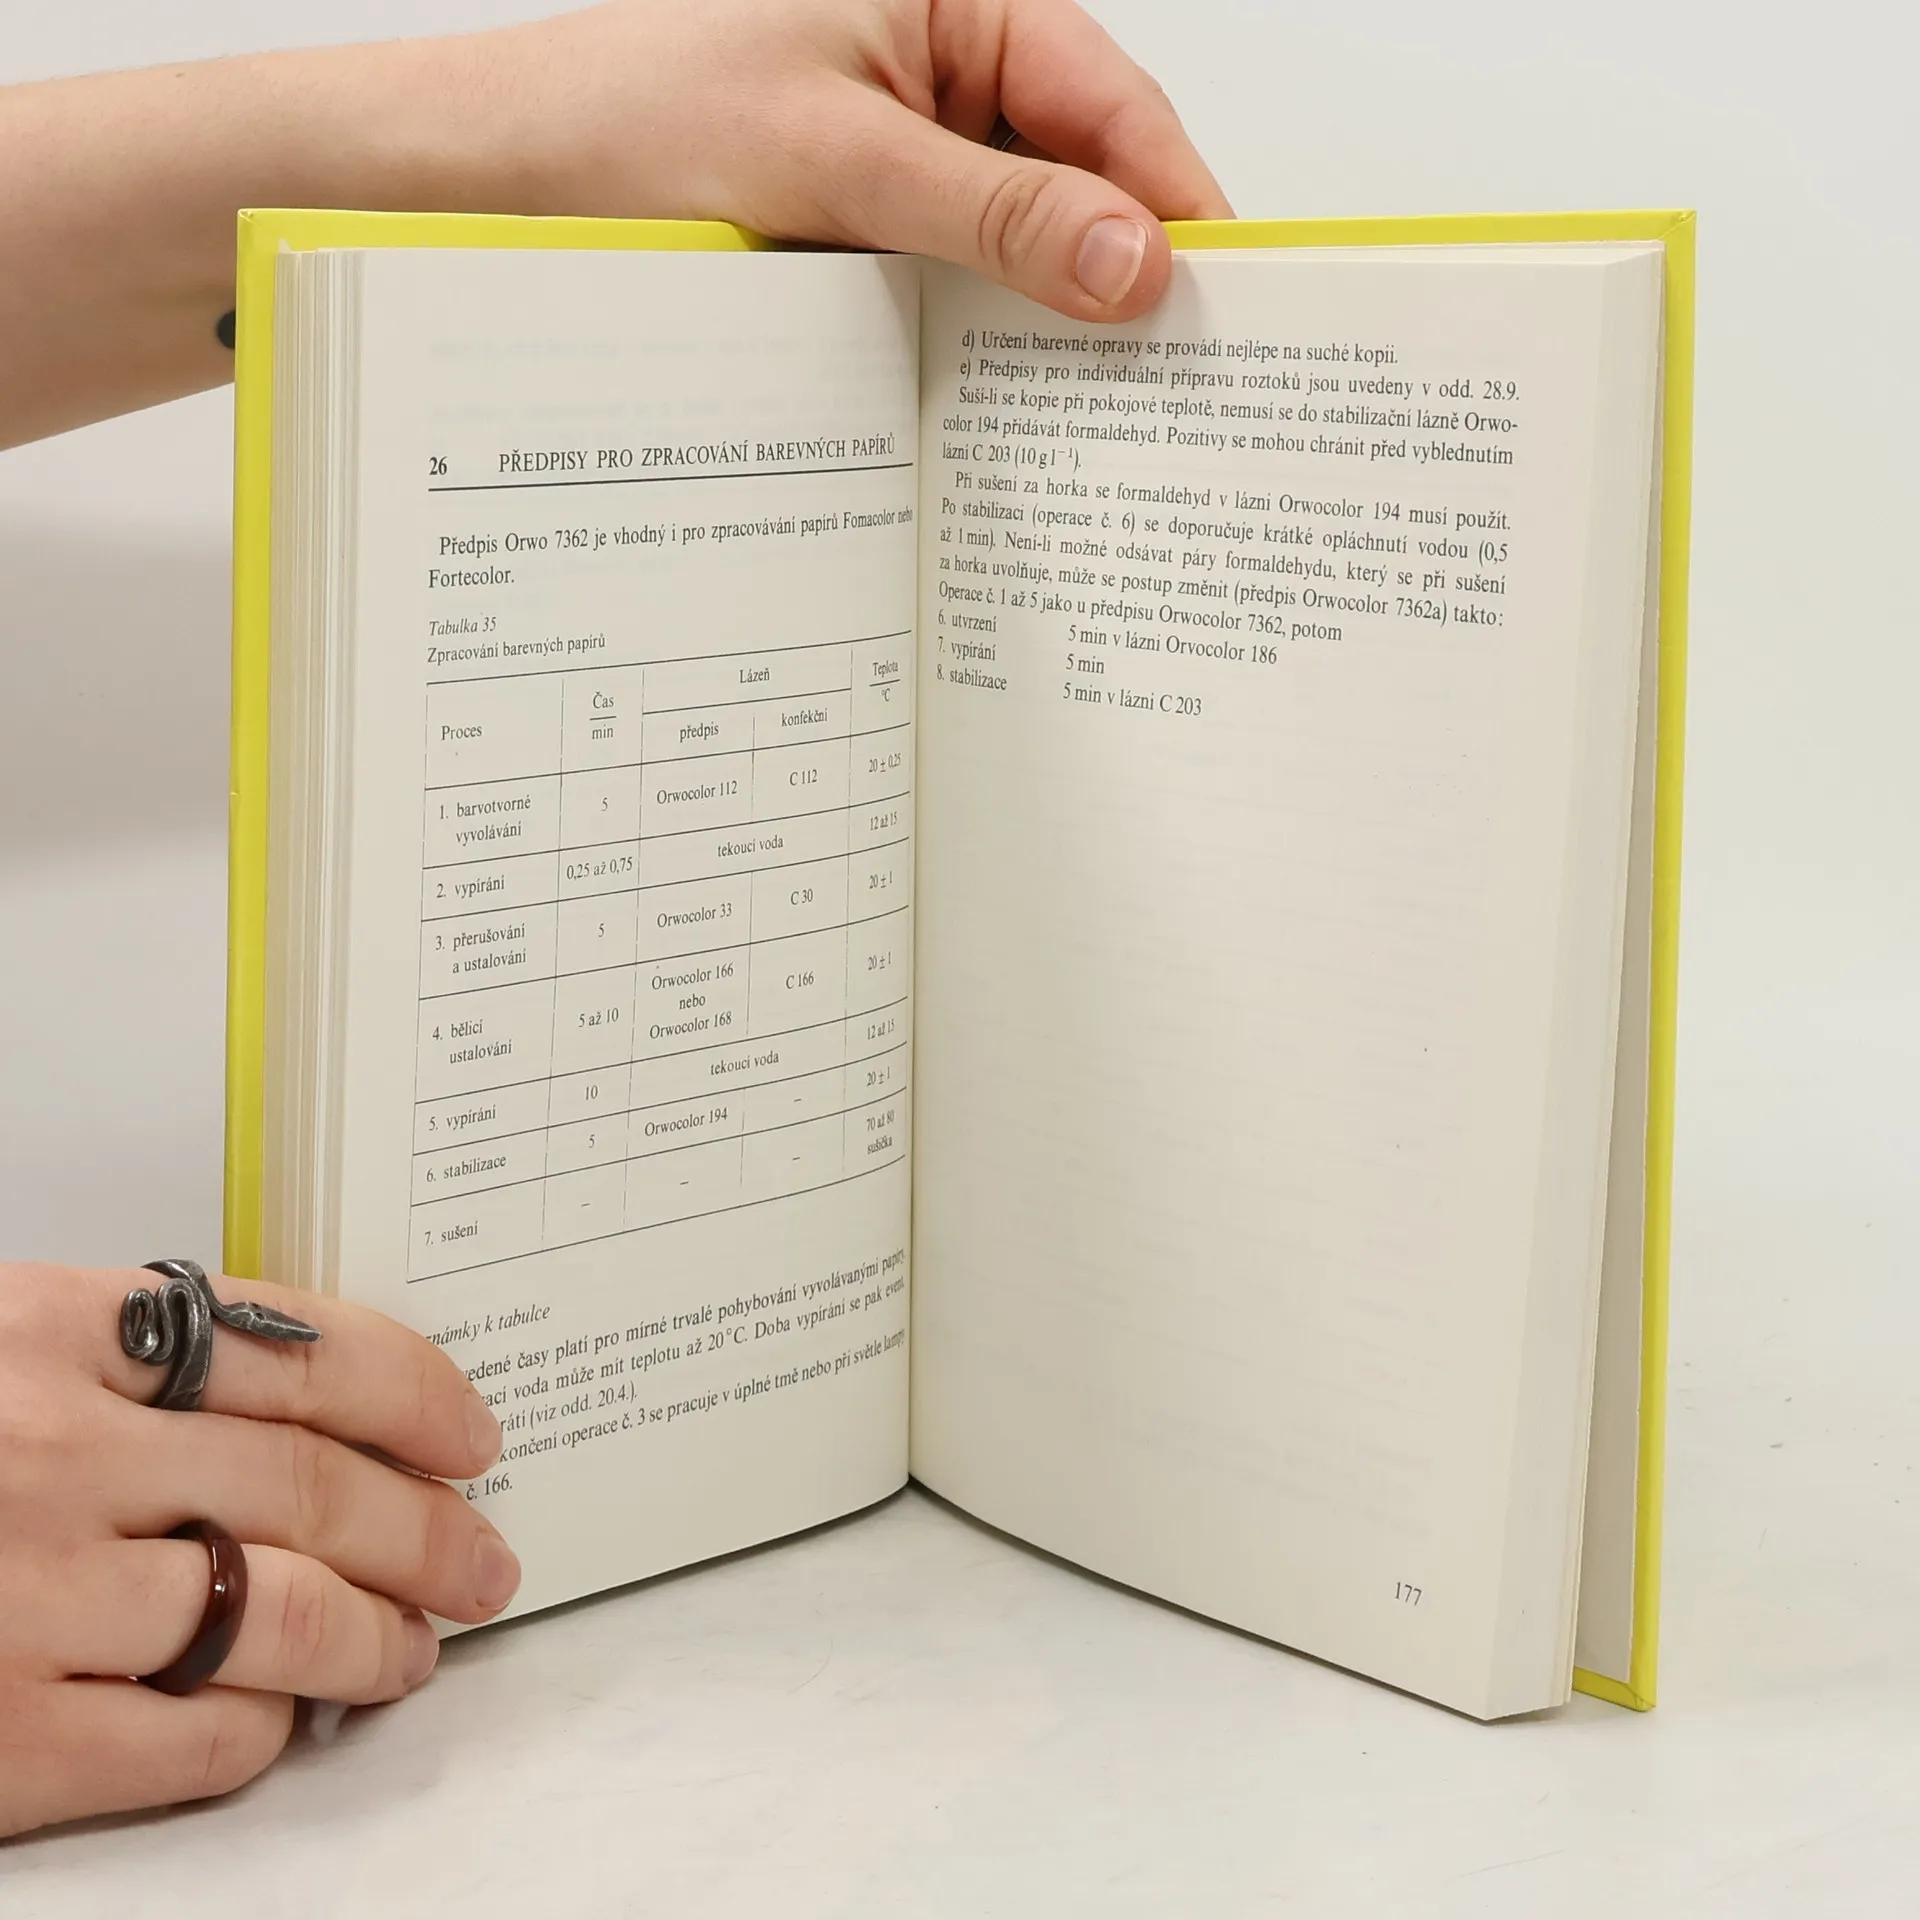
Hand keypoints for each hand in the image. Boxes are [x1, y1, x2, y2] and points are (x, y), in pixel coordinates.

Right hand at [0, 1261, 516, 1837]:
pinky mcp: (0, 1740)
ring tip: (417, 1645)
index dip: (416, 1396)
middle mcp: (53, 1456)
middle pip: (313, 1486)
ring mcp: (26, 1598)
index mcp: (54, 1333)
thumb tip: (312, 1403)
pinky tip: (287, 1716)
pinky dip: (265, 1727)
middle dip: (428, 1527)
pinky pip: (193, 1736)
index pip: (303, 1353)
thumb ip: (131, 1361)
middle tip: (483, 1556)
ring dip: (378, 1636)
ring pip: (282, 1614)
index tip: (470, 1432)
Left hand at [457, 0, 1232, 320]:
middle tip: (1176, 373)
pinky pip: (957, 269)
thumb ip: (993, 213)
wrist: (499, 177)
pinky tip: (1002, 387)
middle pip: (1076, 169)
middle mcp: (936, 64)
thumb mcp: (837, 163)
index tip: (1226, 296)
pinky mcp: (866, 216)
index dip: (1171, 199)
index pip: (1104, 100)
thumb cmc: (635, 122)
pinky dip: (984, 325)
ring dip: (1049, 308)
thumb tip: (1133, 262)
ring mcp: (902, 144)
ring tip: (1096, 400)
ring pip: (1019, 231)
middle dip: (1120, 264)